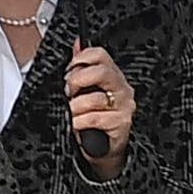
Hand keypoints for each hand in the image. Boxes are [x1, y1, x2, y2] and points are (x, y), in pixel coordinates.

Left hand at [66, 44, 136, 180]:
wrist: (104, 149)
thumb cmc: (94, 119)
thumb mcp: (86, 91)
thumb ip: (82, 67)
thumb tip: (77, 44)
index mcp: (112, 75)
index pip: (100, 54)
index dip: (80, 58)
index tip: (69, 70)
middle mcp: (121, 88)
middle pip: (101, 72)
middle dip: (78, 81)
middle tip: (68, 92)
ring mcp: (124, 105)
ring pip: (95, 98)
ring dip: (75, 107)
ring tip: (71, 113)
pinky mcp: (121, 123)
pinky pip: (94, 118)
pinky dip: (79, 122)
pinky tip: (75, 124)